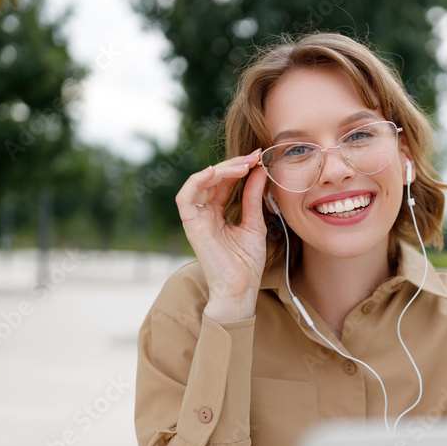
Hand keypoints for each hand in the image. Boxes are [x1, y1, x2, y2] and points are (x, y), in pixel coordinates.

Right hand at [175, 150, 268, 322]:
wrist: (240, 289)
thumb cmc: (247, 264)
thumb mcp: (254, 223)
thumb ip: (253, 197)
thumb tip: (259, 171)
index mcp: (216, 213)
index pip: (224, 182)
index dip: (239, 168)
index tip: (259, 158)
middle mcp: (204, 213)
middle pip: (212, 179)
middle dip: (233, 164)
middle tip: (254, 156)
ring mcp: (196, 219)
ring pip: (200, 182)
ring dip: (220, 170)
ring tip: (243, 164)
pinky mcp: (191, 226)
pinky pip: (186, 197)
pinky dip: (198, 181)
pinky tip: (216, 172)